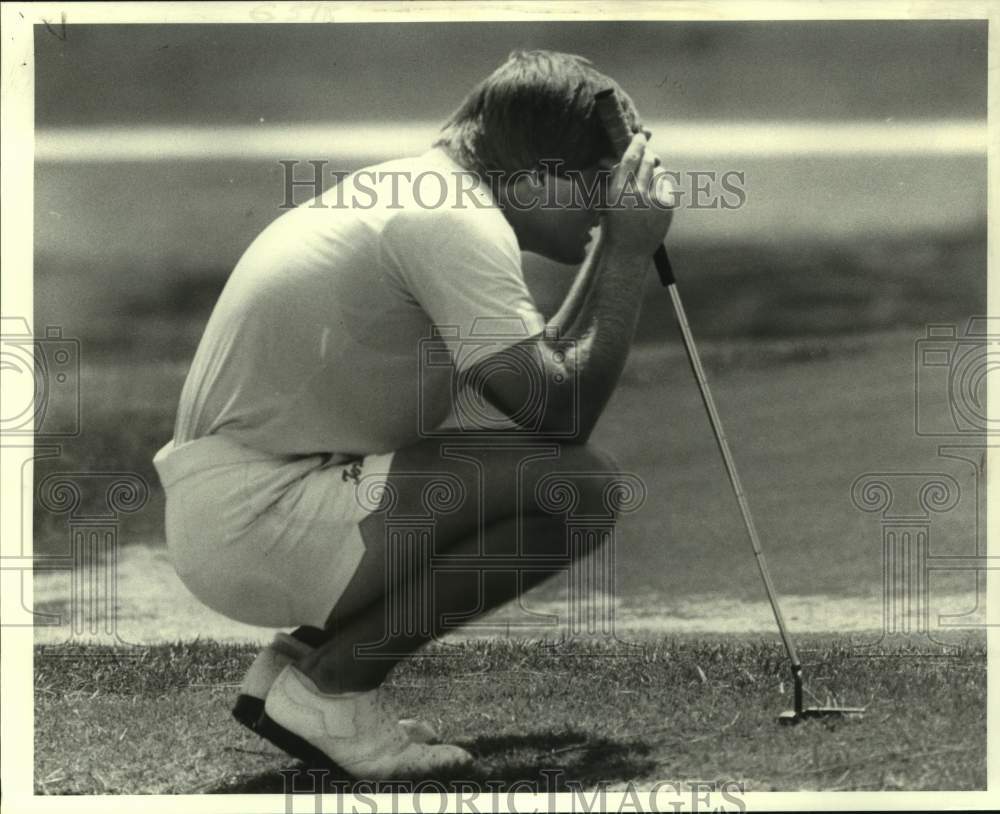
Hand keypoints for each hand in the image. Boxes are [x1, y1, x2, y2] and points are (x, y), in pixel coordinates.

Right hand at [601, 133, 675, 257]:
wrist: (628, 253)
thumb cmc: (615, 227)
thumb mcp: (608, 202)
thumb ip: (615, 180)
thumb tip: (616, 158)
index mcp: (618, 192)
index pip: (630, 158)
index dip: (636, 144)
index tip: (639, 136)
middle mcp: (637, 194)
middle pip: (648, 161)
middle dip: (648, 155)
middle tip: (647, 155)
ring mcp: (654, 200)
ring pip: (659, 173)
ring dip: (654, 174)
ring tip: (645, 190)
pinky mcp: (666, 206)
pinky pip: (666, 188)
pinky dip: (661, 190)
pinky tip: (652, 203)